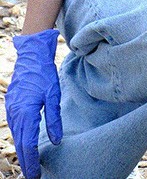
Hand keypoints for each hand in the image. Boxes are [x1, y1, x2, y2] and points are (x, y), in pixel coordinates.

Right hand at [7, 29, 62, 178]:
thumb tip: (55, 141)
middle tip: (33, 176)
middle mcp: (15, 115)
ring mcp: (11, 112)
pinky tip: (26, 147)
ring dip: (22, 153)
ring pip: (17, 138)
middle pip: (20, 144)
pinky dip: (20, 141)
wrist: (30, 59)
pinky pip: (16, 129)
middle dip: (26, 161)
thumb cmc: (44, 76)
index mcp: (25, 113)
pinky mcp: (12, 108)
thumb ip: (54, 119)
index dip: (32, 161)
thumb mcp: (53, 96)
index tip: (36, 174)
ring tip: (31, 166)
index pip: (27, 144)